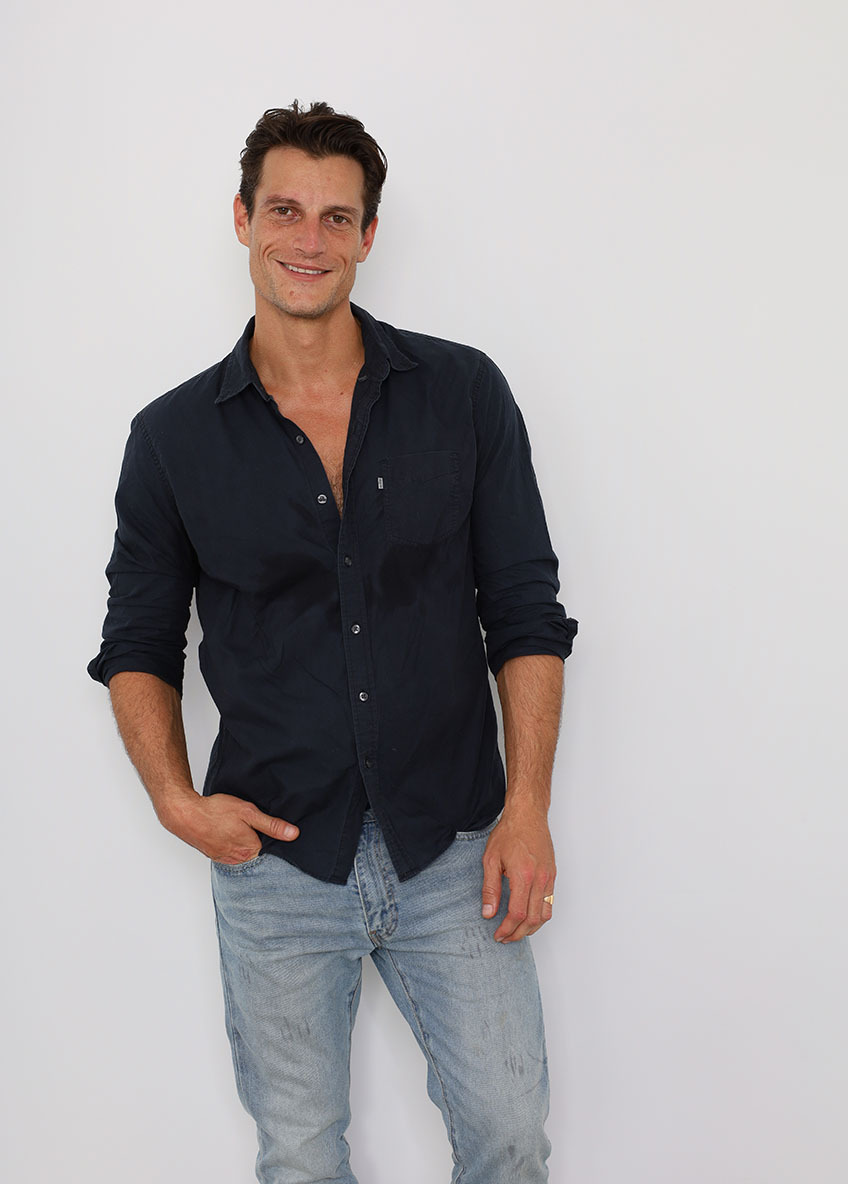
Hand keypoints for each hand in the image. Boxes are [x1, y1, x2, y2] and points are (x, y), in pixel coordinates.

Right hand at [158, 791, 298, 863]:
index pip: (273, 851)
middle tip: (257, 827)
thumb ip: (271, 825)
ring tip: (243, 830)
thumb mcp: (248, 812)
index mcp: (251, 850)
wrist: (185, 814)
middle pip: (259, 855)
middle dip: (262, 843)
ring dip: (247, 845)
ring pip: (245, 855)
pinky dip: (235, 846)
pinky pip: (232, 854)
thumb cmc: (216, 811)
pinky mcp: (216, 855)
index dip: (276, 840)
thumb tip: (293, 834)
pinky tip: (232, 833)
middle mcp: (239, 860)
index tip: (276, 831)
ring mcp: (226, 859)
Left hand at [481, 806, 555, 941]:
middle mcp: (540, 879)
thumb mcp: (491, 860)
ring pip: (545, 914)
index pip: (517, 914)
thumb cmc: (509, 833)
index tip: (498, 934)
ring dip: (531, 928)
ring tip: (516, 932)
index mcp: (523, 876)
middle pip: (533, 919)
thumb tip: (488, 913)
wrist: (527, 815)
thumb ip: (490, 889)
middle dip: (518, 933)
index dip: (507, 929)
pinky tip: (529, 917)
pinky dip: (540, 915)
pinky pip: (550, 903)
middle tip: (505, 938)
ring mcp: (549, 878)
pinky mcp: (552, 875)